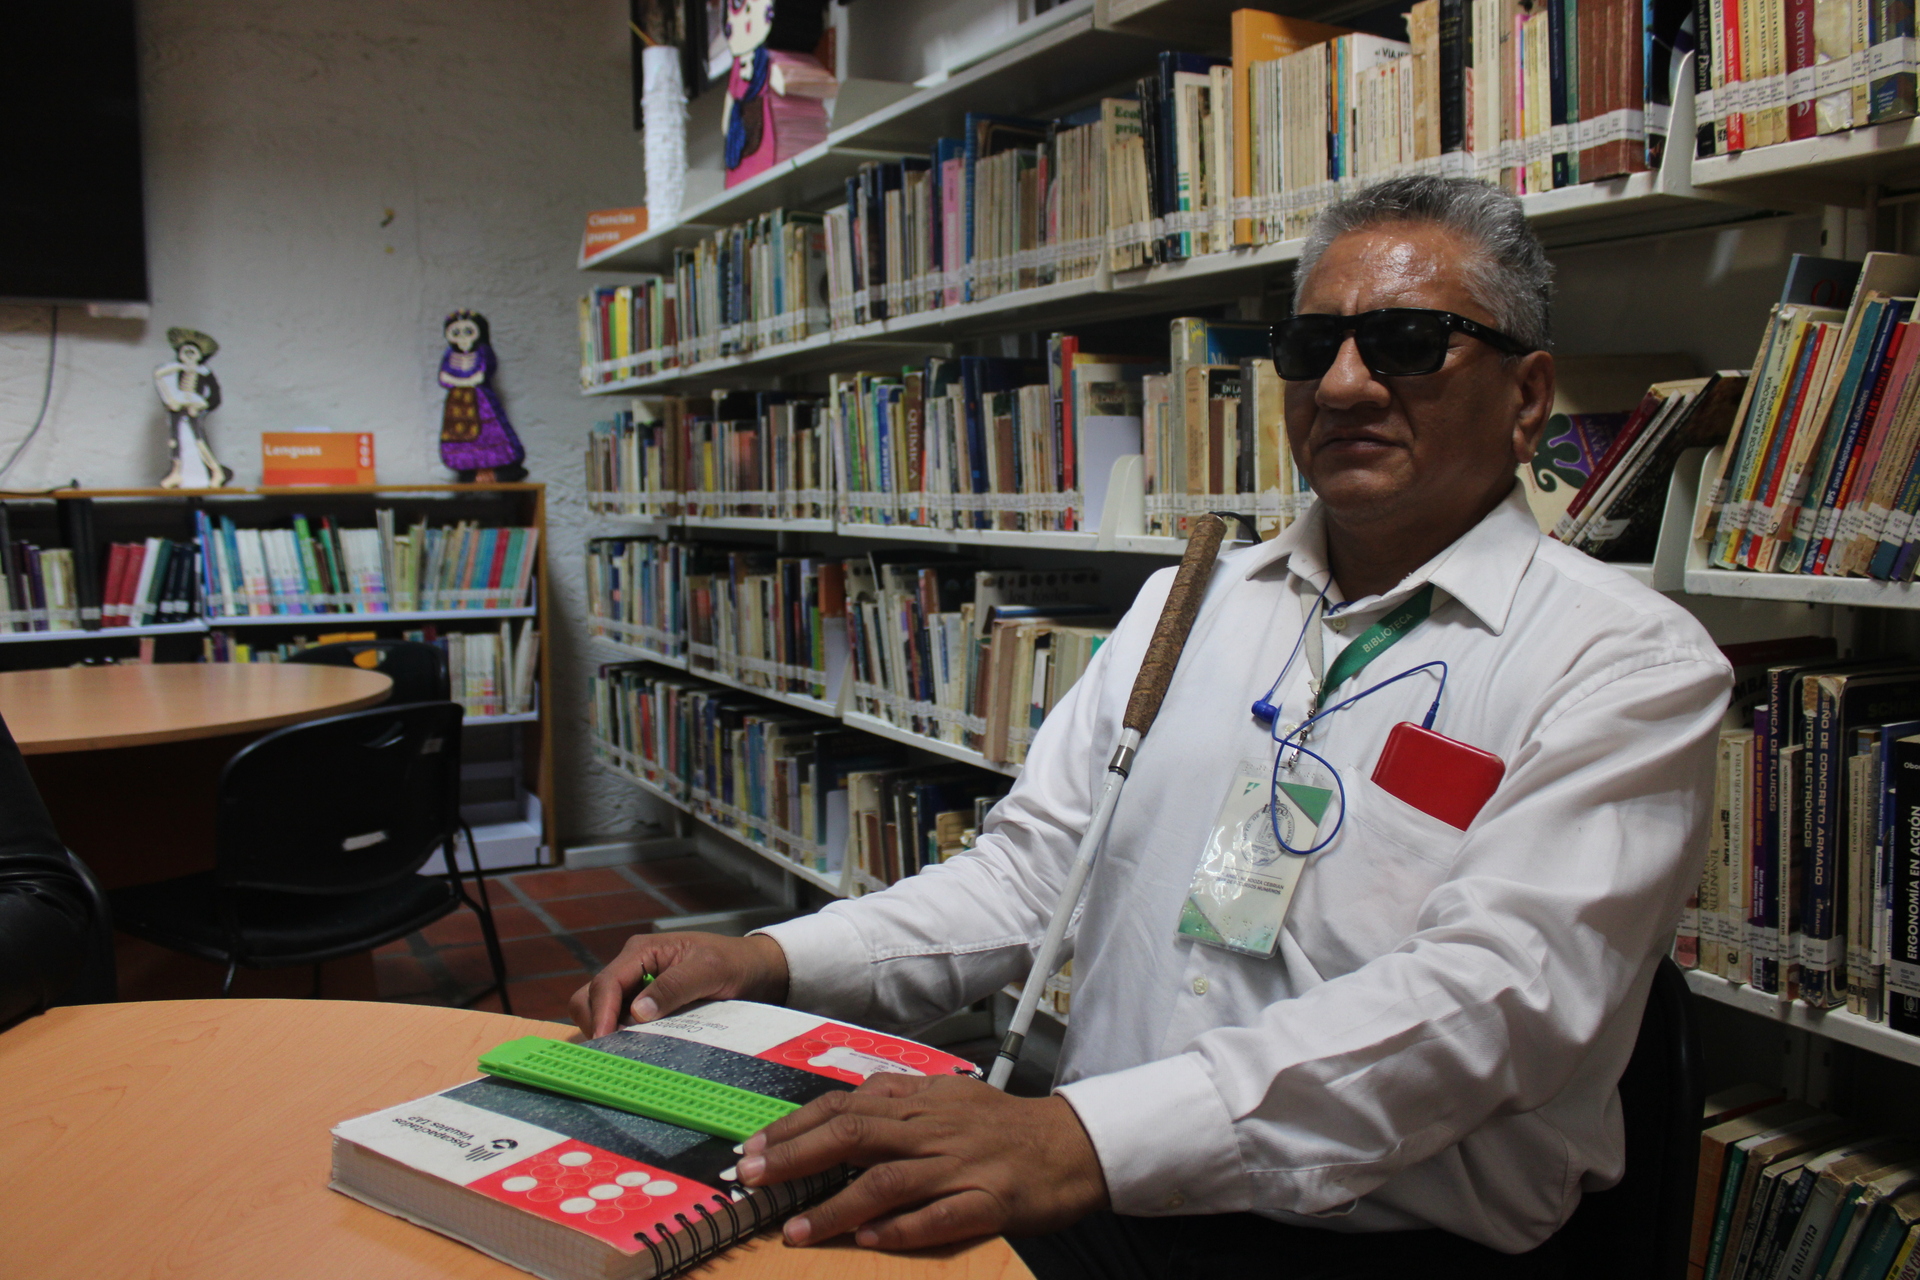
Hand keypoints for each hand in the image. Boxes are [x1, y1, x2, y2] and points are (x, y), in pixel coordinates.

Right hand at [569, 931, 788, 1036]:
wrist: (754, 969)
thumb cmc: (733, 962)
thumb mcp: (709, 970)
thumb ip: (674, 987)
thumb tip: (636, 1012)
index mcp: (642, 951)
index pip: (606, 984)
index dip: (600, 1013)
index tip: (603, 1041)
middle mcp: (632, 967)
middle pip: (590, 997)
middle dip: (595, 1023)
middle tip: (613, 1052)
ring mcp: (635, 986)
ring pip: (599, 1010)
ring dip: (605, 1030)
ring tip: (623, 1052)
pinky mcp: (643, 1004)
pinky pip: (618, 1021)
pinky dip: (619, 1036)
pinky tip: (634, 1050)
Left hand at [737, 1074, 1108, 1249]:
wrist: (1072, 1145)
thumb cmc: (1002, 1127)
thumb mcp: (946, 1099)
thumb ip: (896, 1103)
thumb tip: (838, 1114)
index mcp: (920, 1102)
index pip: (844, 1106)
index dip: (794, 1127)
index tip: (753, 1148)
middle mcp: (933, 1129)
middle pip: (855, 1135)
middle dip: (796, 1158)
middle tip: (751, 1178)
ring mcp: (960, 1165)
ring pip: (888, 1181)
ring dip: (836, 1207)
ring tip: (796, 1230)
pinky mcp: (989, 1200)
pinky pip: (940, 1216)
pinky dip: (903, 1228)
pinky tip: (870, 1242)